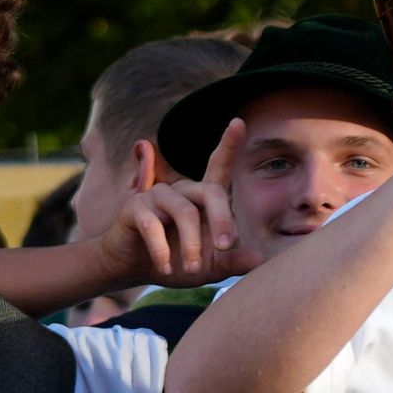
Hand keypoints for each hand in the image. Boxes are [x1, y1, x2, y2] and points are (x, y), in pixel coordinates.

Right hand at [99, 118, 242, 288]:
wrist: (134, 270)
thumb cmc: (177, 263)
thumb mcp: (210, 268)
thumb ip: (232, 262)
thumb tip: (259, 259)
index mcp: (202, 199)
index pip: (218, 166)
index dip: (229, 145)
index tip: (239, 123)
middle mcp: (181, 190)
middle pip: (211, 192)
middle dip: (223, 220)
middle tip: (225, 247)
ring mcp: (157, 196)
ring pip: (185, 212)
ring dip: (192, 245)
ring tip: (193, 269)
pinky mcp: (135, 207)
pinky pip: (153, 226)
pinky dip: (163, 251)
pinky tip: (166, 269)